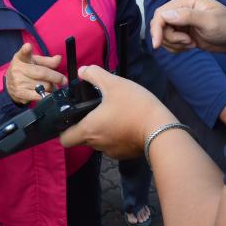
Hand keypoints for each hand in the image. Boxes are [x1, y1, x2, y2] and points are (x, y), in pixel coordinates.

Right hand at [5, 43, 64, 104]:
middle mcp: (18, 69)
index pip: (23, 53)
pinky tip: (47, 94)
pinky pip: (40, 96)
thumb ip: (47, 61)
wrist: (10, 84)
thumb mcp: (35, 62)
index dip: (26, 50)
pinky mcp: (20, 94)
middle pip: (42, 73)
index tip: (28, 46)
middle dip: (56, 78)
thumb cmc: (26, 70)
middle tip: (63, 80)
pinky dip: (47, 95)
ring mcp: (18, 82)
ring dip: (52, 87)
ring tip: (50, 86)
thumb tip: (59, 58)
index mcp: (21, 58)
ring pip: (44, 86)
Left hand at [60, 65, 176, 158]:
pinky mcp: (124, 154)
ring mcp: (111, 152)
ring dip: (100, 130)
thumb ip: (94, 75)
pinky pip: (112, 145)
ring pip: (97, 142)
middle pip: (81, 139)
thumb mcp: (113, 83)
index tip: (70, 117)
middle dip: (84, 125)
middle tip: (93, 110)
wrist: (162, 129)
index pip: (64, 139)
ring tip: (112, 113)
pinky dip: (114, 136)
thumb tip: (82, 71)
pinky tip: (125, 122)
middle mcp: (96, 144)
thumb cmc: (135, 106)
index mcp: (89, 129)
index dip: (63, 129)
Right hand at [149, 0, 225, 67]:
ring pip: (163, 34)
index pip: (161, 13)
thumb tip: (166, 14)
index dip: (157, 29)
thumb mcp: (210, 22)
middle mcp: (181, 8)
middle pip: (160, 25)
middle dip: (170, 38)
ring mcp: (180, 20)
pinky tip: (191, 46)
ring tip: (192, 44)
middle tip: (188, 43)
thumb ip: (188, 16)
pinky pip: (169, 41)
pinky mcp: (182, 31)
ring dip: (175, 44)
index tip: (157, 44)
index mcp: (186, 0)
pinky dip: (177, 47)